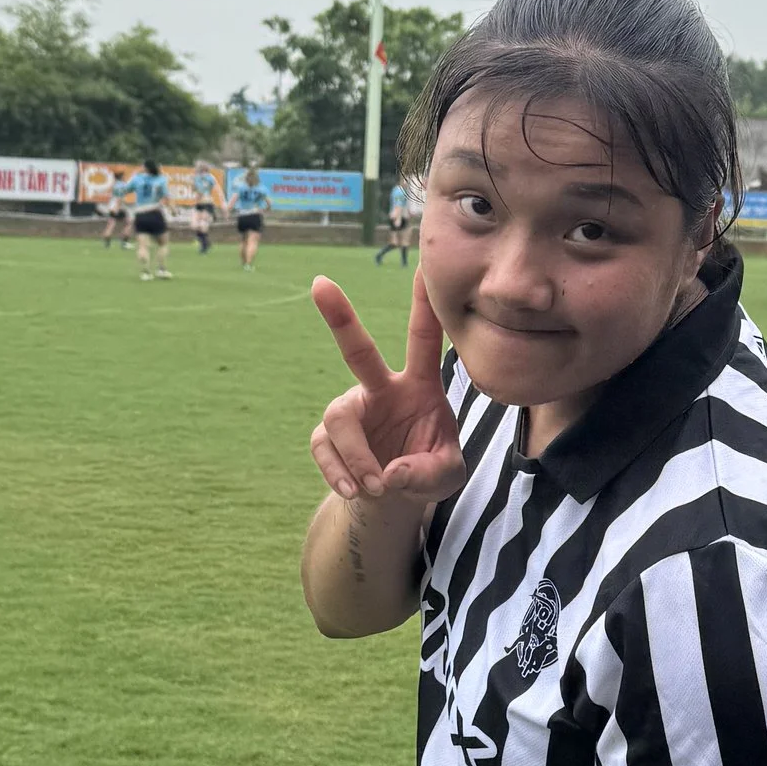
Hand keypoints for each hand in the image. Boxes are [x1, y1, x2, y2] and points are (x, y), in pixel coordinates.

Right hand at [308, 271, 466, 505]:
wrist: (395, 496)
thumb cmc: (429, 470)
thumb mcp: (447, 475)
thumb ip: (430, 472)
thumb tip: (390, 473)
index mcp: (419, 385)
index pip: (424, 341)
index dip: (424, 307)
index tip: (421, 269)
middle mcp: (381, 388)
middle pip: (357, 351)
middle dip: (340, 317)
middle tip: (320, 282)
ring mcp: (352, 410)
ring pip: (339, 419)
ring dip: (355, 454)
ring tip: (374, 486)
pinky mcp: (328, 436)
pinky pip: (324, 448)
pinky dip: (338, 472)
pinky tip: (354, 490)